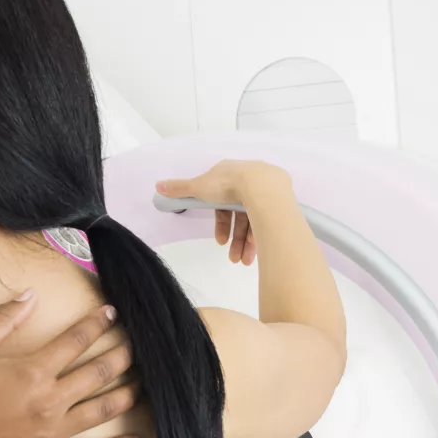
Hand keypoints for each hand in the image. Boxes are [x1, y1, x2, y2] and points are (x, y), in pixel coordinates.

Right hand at [0, 292, 140, 437]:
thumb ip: (1, 319)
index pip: (75, 340)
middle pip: (99, 373)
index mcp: (32, 370)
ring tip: (146, 384)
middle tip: (141, 346)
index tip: (113, 313)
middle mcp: (50, 400)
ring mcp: (53, 433)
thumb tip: (31, 295)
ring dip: (129, 394)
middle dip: (124, 355)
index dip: (96, 323)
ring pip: (103, 410)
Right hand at [157, 160, 290, 266]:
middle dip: (234, 239)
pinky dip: (260, 237)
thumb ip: (179, 188)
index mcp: (229, 176)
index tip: (219, 241)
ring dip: (245, 243)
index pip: (222, 203)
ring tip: (242, 261)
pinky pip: (267, 221)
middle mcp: (249, 182)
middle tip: (232, 258)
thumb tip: (157, 186)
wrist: (262, 186)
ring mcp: (267, 191)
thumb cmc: (227, 184)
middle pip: (239, 215)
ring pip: (254, 221)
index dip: (220, 223)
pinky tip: (255, 251)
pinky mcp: (280, 200)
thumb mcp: (198, 187)